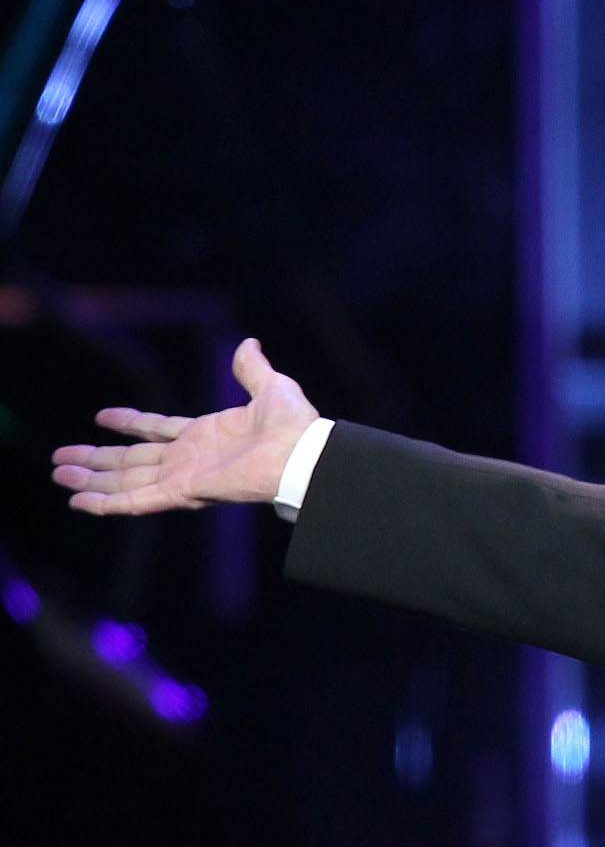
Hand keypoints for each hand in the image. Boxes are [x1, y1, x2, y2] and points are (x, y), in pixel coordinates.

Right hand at [51, 337, 319, 514]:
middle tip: (61, 458)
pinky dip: (107, 503)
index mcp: (206, 434)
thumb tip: (248, 343)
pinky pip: (136, 500)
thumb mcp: (270, 386)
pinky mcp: (183, 492)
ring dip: (91, 479)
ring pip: (125, 480)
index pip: (158, 430)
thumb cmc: (294, 424)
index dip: (130, 424)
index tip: (102, 416)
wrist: (303, 451)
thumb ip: (251, 368)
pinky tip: (79, 501)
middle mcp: (189, 458)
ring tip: (59, 474)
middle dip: (96, 459)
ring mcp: (184, 477)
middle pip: (131, 460)